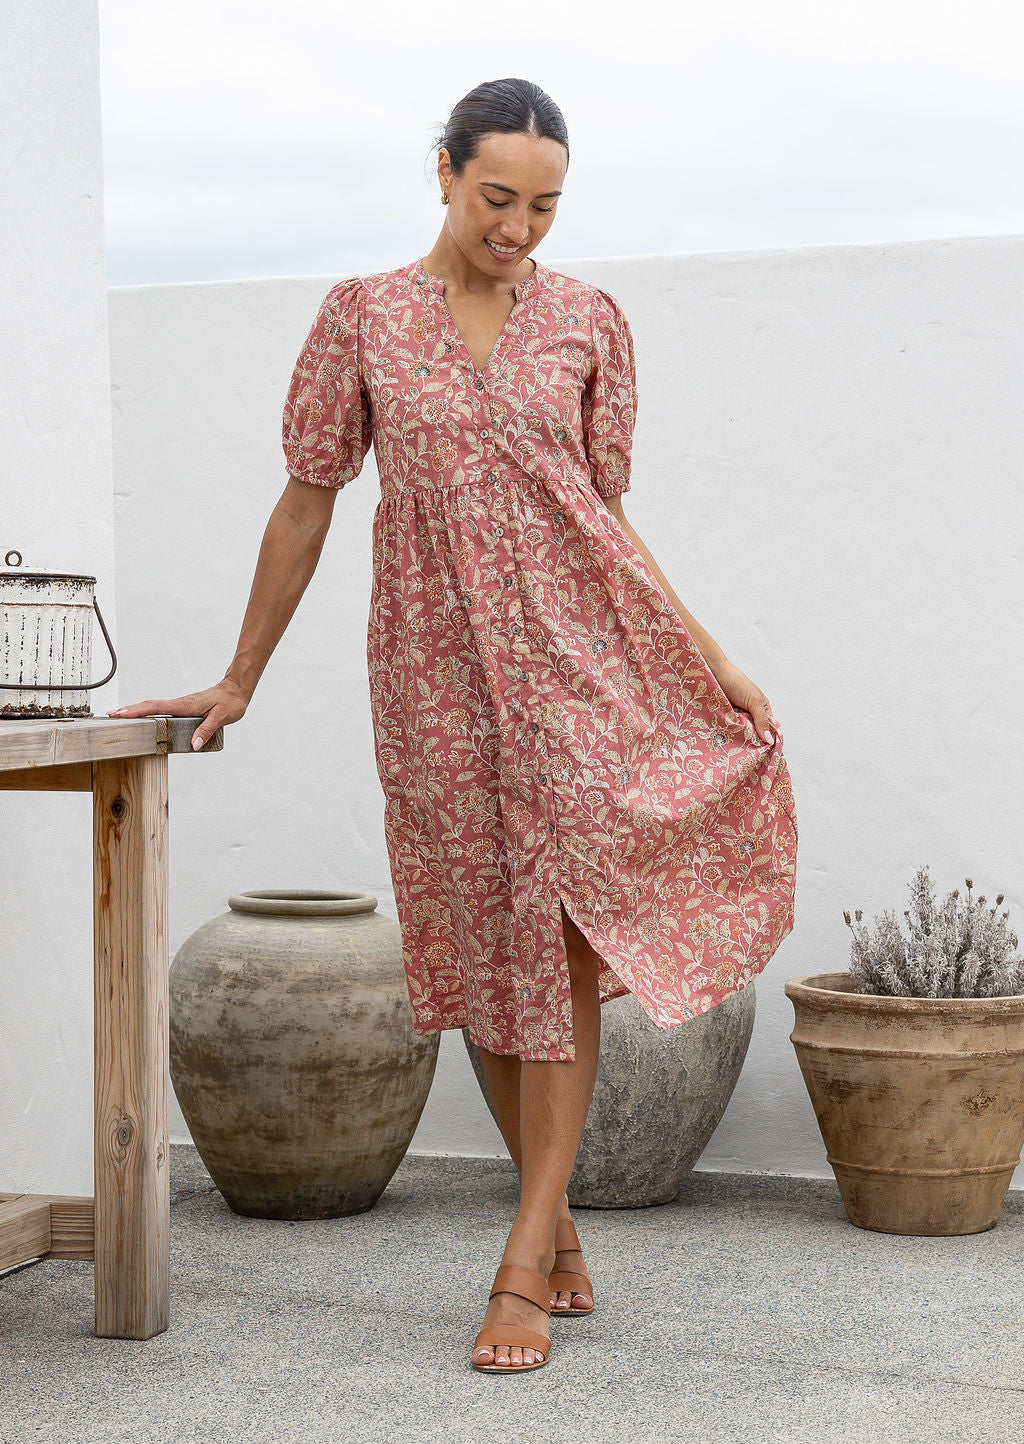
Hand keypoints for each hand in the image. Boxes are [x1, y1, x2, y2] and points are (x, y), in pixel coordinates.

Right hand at [107, 678, 249, 750]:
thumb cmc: (230, 703)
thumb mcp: (222, 717)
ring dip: (137, 710)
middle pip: (150, 705)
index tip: (121, 713)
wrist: (236, 690)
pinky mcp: (183, 707)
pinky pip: (162, 709)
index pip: (157, 707)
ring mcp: (181, 705)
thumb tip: (194, 744)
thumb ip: (207, 730)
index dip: (138, 710)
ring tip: (120, 717)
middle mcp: (180, 703)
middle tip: (111, 715)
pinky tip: (144, 718)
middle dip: (130, 710)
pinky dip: (149, 711)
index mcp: (186, 705)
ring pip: (154, 706)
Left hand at [710, 658, 774, 744]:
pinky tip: (726, 740)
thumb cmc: (736, 683)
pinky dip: (728, 733)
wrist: (714, 673)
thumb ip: (762, 720)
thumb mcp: (753, 701)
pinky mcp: (725, 718)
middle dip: (751, 740)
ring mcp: (738, 716)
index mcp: (762, 708)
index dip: (767, 739)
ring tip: (737, 748)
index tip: (765, 752)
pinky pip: (729, 729)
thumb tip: (770, 740)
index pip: (769, 729)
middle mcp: (751, 714)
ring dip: (739, 737)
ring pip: (741, 733)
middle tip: (748, 752)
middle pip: (755, 733)